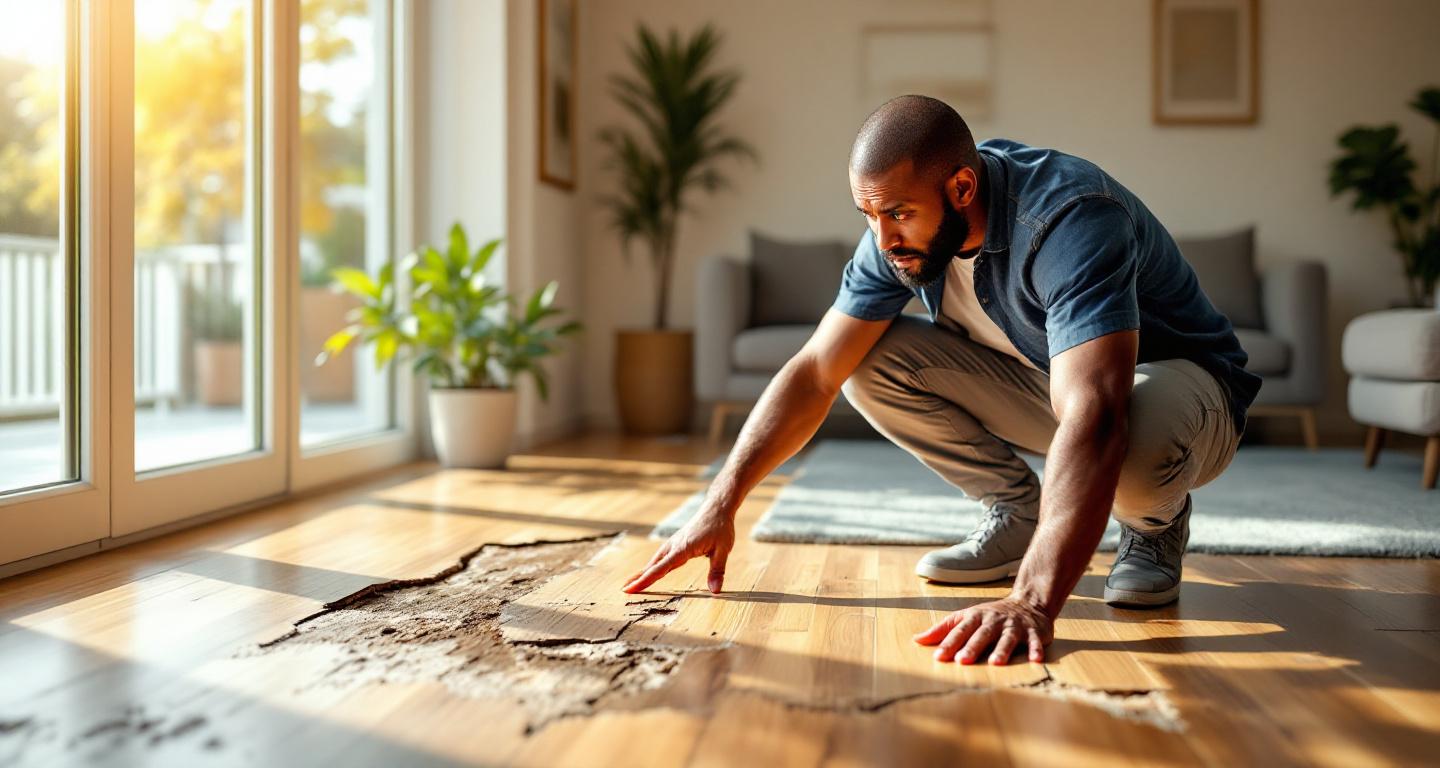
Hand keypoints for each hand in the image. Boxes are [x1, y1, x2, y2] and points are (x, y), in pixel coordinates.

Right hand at [623, 511, 735, 593]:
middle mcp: (673, 546)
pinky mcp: (675, 544)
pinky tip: (647, 572)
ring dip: (642, 572)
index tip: (631, 588)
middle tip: (623, 590)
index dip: (646, 580)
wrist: (715, 509)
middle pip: (652, 566)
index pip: (661, 568)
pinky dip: (651, 567)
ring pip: (654, 562)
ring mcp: (673, 544)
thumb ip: (717, 570)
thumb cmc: (720, 528)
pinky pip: (660, 558)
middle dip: (638, 578)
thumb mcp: (723, 550)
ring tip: (630, 584)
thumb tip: (715, 591)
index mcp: (682, 549)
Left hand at [913, 597, 1053, 664]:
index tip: (939, 656)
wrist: (1028, 602)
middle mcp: (994, 621)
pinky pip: (1035, 641)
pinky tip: (1036, 660)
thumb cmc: (990, 616)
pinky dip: (1035, 650)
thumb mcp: (966, 617)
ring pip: (1007, 638)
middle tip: (963, 660)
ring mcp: (1014, 626)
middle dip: (972, 647)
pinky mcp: (1034, 632)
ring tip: (995, 663)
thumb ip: (943, 629)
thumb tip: (917, 640)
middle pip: (982, 634)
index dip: (950, 642)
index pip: (960, 630)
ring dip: (1002, 650)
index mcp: (976, 617)